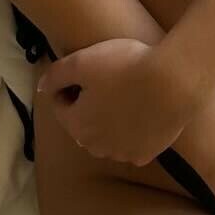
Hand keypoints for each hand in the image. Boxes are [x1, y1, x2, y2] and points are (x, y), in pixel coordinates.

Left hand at [35, 37, 204, 166]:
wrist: (173, 82)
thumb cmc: (124, 67)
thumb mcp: (82, 61)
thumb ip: (56, 74)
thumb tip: (42, 87)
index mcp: (78, 125)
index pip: (60, 106)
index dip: (69, 84)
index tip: (85, 69)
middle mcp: (97, 147)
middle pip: (83, 122)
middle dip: (87, 103)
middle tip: (105, 78)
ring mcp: (123, 154)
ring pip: (107, 134)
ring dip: (109, 117)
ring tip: (124, 90)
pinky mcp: (147, 154)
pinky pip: (131, 142)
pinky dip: (131, 128)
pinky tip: (140, 109)